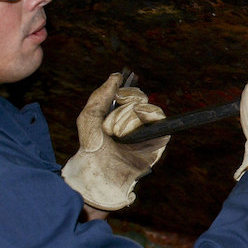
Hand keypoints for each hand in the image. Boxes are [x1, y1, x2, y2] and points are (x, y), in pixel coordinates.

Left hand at [61, 73, 169, 210]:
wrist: (99, 172)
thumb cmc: (92, 148)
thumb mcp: (88, 117)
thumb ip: (101, 95)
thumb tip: (117, 75)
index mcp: (120, 113)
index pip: (130, 92)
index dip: (124, 90)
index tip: (116, 94)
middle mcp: (135, 119)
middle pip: (138, 96)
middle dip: (120, 108)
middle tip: (110, 126)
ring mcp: (148, 128)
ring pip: (145, 106)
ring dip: (127, 117)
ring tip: (117, 135)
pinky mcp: (159, 138)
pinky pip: (158, 116)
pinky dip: (141, 120)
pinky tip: (129, 134)